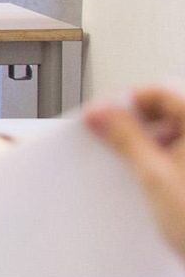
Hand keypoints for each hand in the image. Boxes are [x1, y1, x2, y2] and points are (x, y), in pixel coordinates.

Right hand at [87, 86, 184, 260]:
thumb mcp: (153, 175)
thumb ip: (124, 138)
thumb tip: (100, 115)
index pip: (159, 92)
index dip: (126, 103)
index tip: (101, 119)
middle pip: (169, 111)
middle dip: (138, 126)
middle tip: (114, 144)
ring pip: (176, 134)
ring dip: (151, 145)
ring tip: (137, 170)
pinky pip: (182, 156)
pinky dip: (166, 161)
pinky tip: (155, 183)